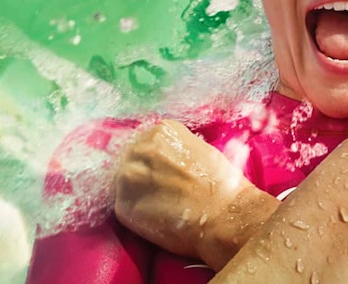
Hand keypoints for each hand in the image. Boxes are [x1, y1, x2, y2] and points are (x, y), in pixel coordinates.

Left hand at [113, 120, 275, 268]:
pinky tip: (156, 217)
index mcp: (161, 131)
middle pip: (130, 159)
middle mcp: (140, 148)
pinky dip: (136, 213)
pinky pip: (124, 207)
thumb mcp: (201, 150)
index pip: (145, 142)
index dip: (154, 160)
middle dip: (142, 174)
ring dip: (136, 193)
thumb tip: (165, 158)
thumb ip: (175, 149)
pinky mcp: (123, 206)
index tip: (165, 172)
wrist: (224, 215)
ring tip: (159, 205)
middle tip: (161, 191)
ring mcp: (128, 176)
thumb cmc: (221, 184)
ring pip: (123, 183)